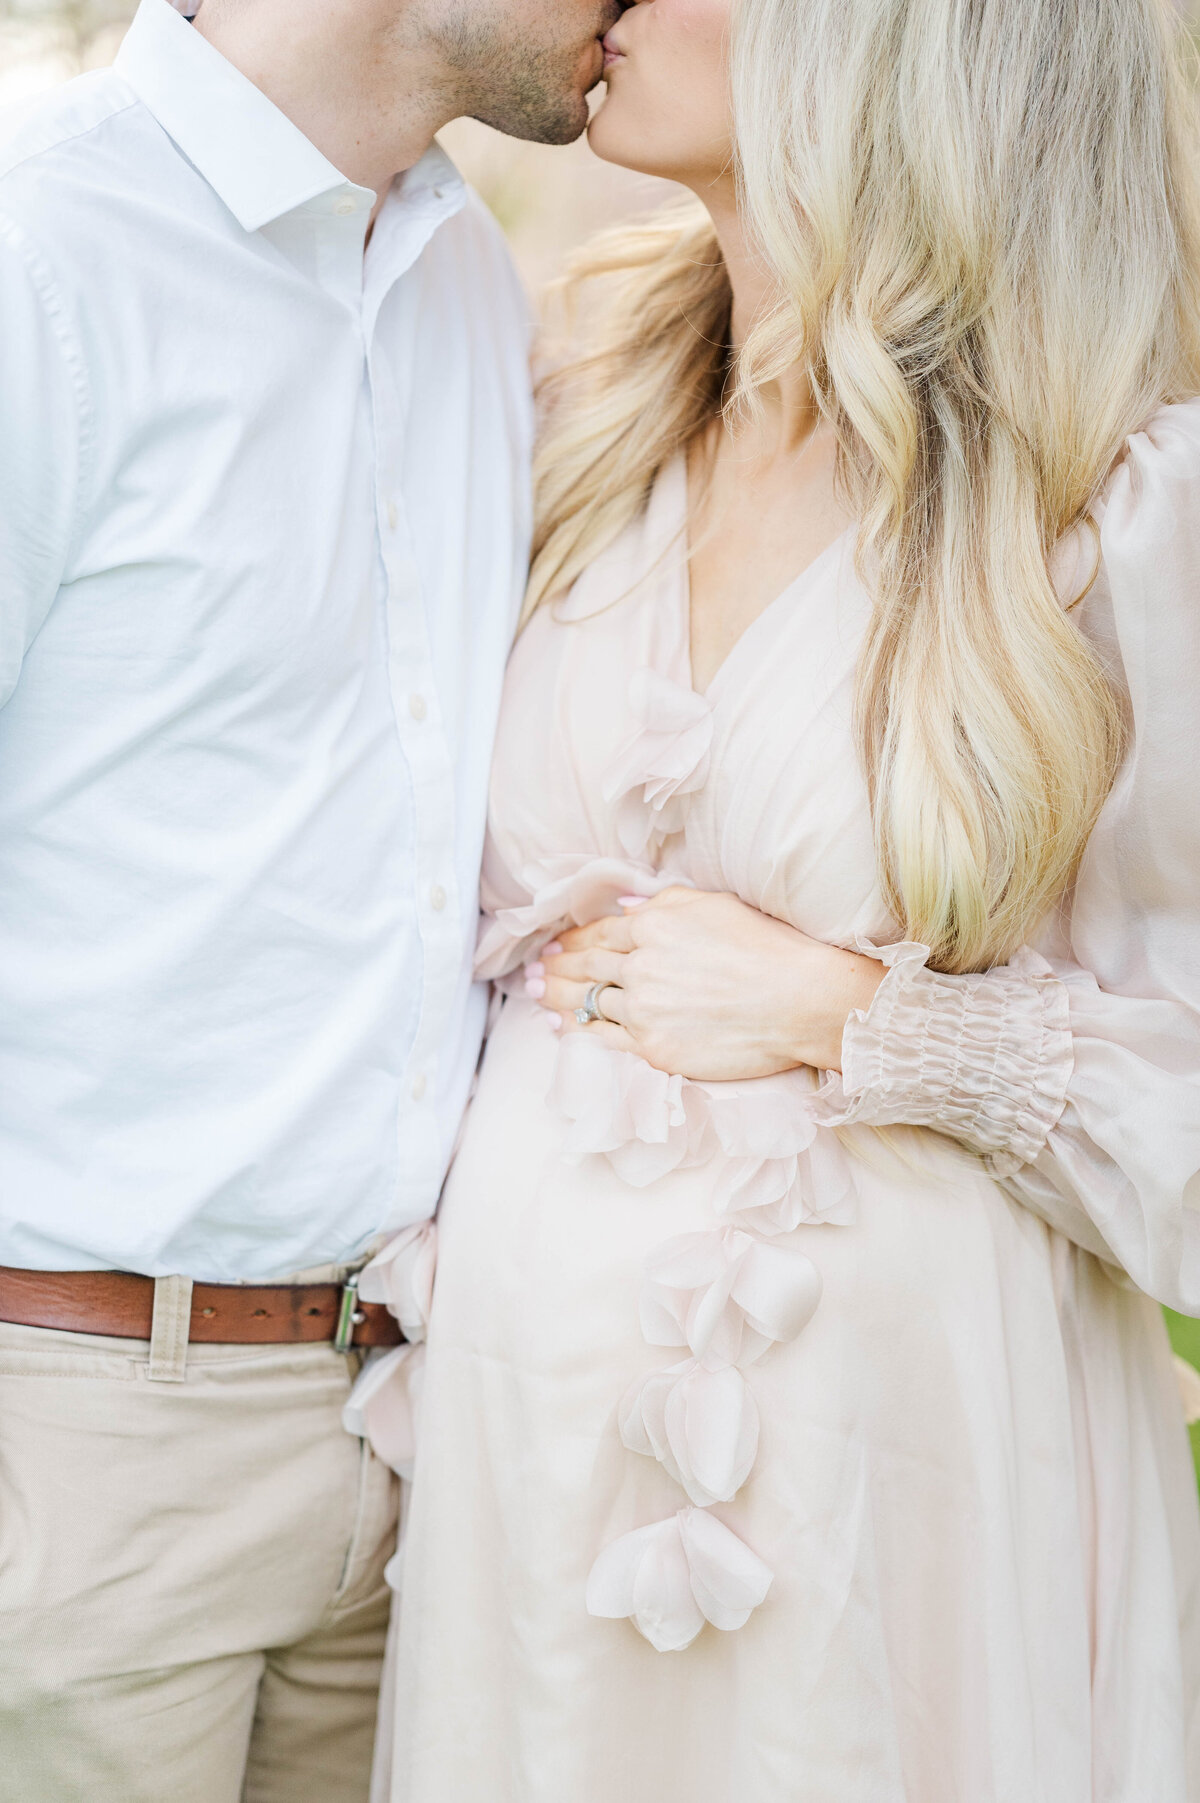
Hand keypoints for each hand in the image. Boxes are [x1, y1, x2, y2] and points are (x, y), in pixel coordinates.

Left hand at [522, 887, 884, 1082]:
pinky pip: (603, 1039)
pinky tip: (562, 1027)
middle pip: (587, 967)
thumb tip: (626, 910)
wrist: (799, 999)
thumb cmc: (767, 948)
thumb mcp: (714, 905)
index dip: (574, 939)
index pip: (601, 933)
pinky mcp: (653, 1049)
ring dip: (556, 997)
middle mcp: (641, 965)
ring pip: (588, 1002)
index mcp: (653, 925)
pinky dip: (578, 1032)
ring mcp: (644, 1010)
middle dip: (555, 967)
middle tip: (534, 970)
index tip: (556, 945)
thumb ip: (664, 905)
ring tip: (537, 994)